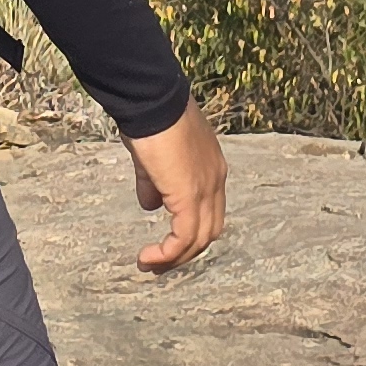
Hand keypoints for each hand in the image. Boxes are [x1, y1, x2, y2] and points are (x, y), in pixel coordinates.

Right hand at [125, 102, 226, 272]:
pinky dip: (168, 252)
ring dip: (176, 257)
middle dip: (186, 250)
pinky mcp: (190, 197)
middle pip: (210, 229)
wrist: (152, 101)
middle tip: (161, 260)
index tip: (167, 239)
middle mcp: (216, 180)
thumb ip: (153, 183)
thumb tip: (149, 205)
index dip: (191, 228)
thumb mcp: (152, 157)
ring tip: (151, 264)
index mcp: (211, 168)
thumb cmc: (150, 119)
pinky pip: (184, 237)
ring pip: (200, 238)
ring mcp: (206, 189)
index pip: (210, 209)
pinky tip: (149, 255)